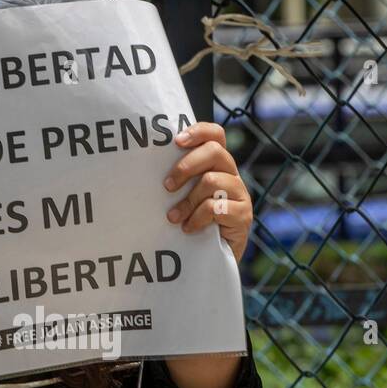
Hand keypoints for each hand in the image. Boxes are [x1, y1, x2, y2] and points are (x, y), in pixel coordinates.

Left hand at [163, 122, 252, 264]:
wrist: (211, 256)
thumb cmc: (190, 219)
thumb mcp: (182, 195)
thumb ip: (176, 177)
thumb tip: (143, 162)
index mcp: (216, 164)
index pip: (216, 135)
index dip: (199, 131)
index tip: (176, 140)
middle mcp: (231, 174)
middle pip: (215, 152)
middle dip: (186, 166)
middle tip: (167, 186)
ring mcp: (240, 194)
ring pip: (212, 181)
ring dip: (187, 200)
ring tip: (173, 217)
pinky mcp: (244, 215)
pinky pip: (217, 208)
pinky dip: (198, 218)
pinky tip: (189, 228)